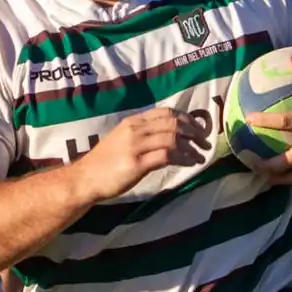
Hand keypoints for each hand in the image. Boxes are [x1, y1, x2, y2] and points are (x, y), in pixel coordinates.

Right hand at [78, 108, 205, 198]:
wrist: (86, 178)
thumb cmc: (105, 163)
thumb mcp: (124, 140)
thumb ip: (144, 135)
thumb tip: (169, 138)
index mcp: (134, 121)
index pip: (166, 112)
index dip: (187, 119)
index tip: (198, 128)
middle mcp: (136, 129)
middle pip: (174, 123)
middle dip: (194, 132)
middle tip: (205, 142)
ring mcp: (136, 145)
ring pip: (173, 138)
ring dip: (192, 146)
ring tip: (201, 155)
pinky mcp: (137, 163)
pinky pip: (168, 155)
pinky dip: (184, 158)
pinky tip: (191, 163)